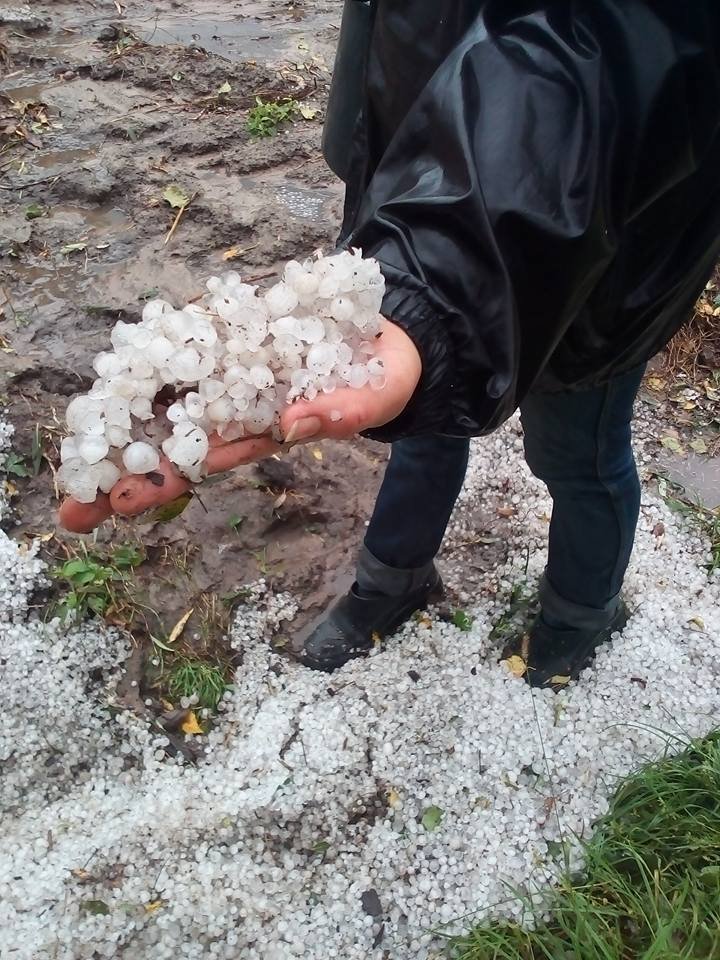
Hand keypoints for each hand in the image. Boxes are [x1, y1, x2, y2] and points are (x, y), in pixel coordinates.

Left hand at [58, 319, 420, 532]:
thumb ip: (341, 414)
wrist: (388, 333)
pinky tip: (124, 356)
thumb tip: (293, 424)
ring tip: (81, 432)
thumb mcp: (376, 399)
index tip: (122, 502)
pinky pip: (195, 337)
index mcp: (270, 430)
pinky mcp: (240, 329)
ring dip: (130, 412)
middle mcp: (243, 404)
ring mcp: (237, 366)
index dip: (168, 480)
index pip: (209, 459)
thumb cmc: (386, 379)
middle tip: (77, 503)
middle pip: (177, 437)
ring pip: (176, 392)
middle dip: (129, 468)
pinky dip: (160, 346)